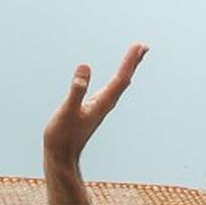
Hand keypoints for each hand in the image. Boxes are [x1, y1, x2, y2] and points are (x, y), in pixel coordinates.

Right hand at [43, 43, 147, 166]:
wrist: (61, 158)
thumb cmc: (63, 136)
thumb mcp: (67, 110)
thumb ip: (77, 90)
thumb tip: (85, 68)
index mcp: (102, 103)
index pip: (121, 79)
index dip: (130, 62)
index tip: (139, 46)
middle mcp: (105, 105)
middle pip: (124, 81)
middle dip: (133, 63)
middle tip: (144, 46)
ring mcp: (100, 109)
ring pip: (118, 86)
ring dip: (127, 70)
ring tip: (135, 58)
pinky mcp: (93, 111)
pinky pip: (110, 91)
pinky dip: (117, 80)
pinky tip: (118, 81)